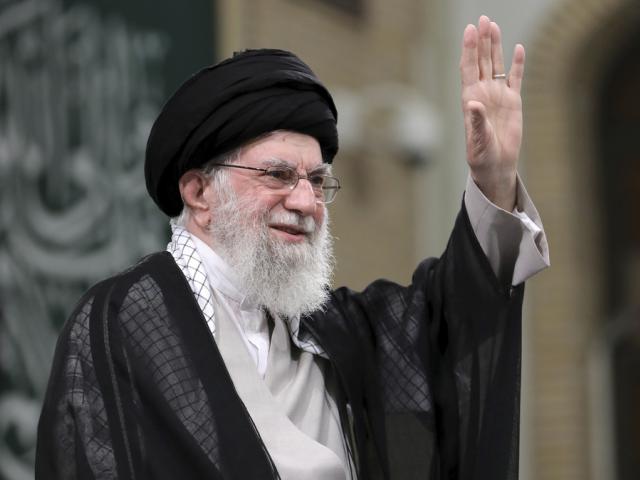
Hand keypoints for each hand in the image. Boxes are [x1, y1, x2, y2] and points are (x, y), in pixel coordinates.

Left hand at [460, 15, 524, 210]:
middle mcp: (482, 93)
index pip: (468, 68)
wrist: (496, 165)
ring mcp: (497, 95)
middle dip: (481, 40)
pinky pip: (515, 78)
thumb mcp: (477, 140)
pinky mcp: (513, 101)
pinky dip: (517, 64)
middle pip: (481, 61)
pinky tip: (518, 48)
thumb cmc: (481, 156)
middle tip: (483, 19)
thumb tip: (472, 104)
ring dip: (495, 46)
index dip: (469, 49)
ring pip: (496, 65)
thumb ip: (476, 122)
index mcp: (470, 99)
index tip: (470, 30)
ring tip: (493, 26)